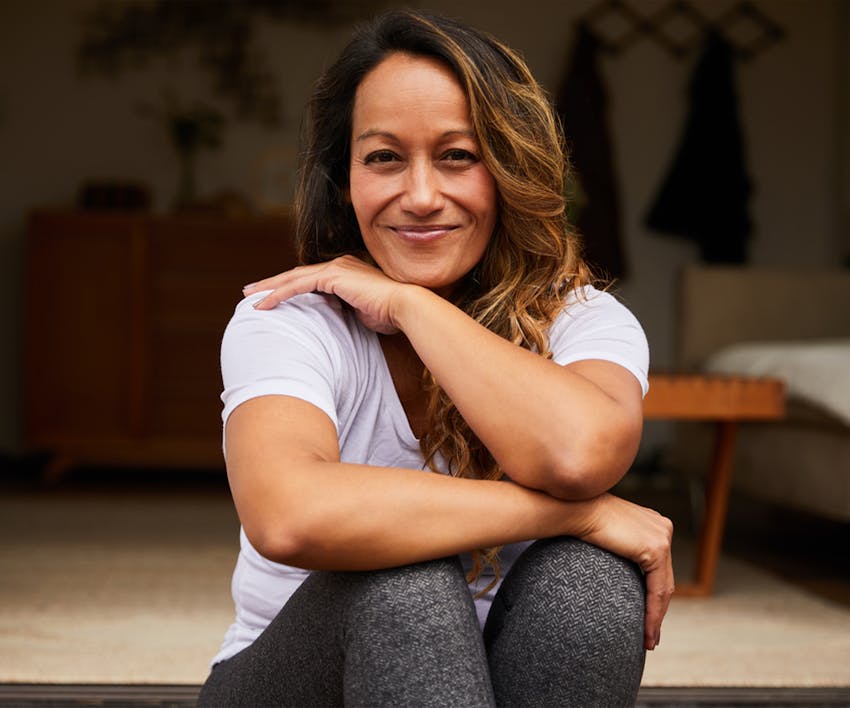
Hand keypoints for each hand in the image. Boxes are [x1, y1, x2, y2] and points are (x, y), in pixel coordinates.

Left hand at [243, 256, 409, 334]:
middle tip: (250, 292)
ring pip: (293, 277)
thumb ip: (347, 310)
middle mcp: (339, 265)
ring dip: (269, 288)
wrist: (405, 307)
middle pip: (297, 274)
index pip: (311, 279)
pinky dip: (279, 294)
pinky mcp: (333, 276)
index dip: (289, 287)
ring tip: (249, 298)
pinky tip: (264, 304)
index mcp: (347, 272)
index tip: (272, 297)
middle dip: (272, 284)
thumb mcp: (363, 312)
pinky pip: (298, 285)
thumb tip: (337, 320)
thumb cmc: (390, 314)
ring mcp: (336, 268)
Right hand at [578, 494, 674, 650]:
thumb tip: (618, 575)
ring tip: (648, 640)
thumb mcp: (607, 534)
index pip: (658, 567)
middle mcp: (663, 527)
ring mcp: (662, 536)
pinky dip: (653, 613)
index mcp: (653, 522)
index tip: (647, 619)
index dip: (654, 596)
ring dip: (656, 617)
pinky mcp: (656, 548)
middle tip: (650, 636)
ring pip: (663, 587)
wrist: (574, 509)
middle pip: (664, 578)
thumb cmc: (579, 520)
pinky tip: (646, 630)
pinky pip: (657, 589)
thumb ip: (619, 547)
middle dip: (658, 610)